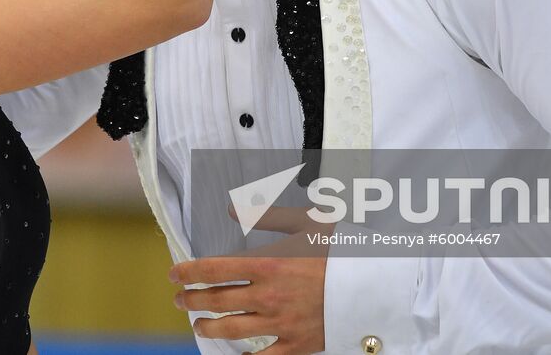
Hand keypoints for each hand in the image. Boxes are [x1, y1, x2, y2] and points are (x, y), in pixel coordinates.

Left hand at [172, 203, 333, 354]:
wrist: (376, 284)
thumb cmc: (343, 250)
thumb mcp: (307, 222)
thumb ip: (267, 216)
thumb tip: (233, 208)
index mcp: (268, 263)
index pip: (214, 269)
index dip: (188, 273)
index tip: (174, 274)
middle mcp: (269, 295)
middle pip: (216, 300)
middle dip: (191, 300)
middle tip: (179, 300)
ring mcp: (281, 323)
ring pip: (231, 329)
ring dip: (208, 328)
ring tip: (198, 325)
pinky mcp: (296, 345)